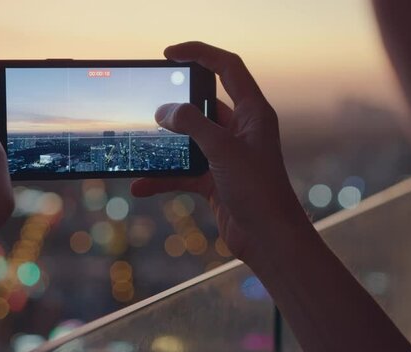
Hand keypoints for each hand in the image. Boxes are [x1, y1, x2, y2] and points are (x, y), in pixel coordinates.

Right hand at [131, 42, 307, 261]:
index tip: (169, 53)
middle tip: (149, 101)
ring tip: (142, 145)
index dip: (200, 54)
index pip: (227, 68)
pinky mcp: (215, 179)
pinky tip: (142, 185)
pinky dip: (164, 177)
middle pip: (202, 105)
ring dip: (166, 147)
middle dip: (175, 106)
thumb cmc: (259, 192)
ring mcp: (227, 155)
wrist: (269, 239)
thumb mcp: (223, 151)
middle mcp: (240, 130)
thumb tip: (164, 110)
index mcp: (252, 113)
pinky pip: (184, 171)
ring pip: (189, 141)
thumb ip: (193, 125)